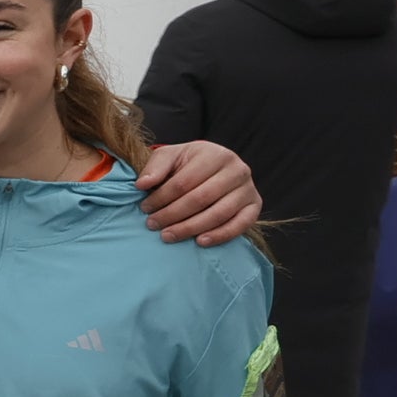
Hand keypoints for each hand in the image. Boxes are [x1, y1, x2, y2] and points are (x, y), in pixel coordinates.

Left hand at [134, 137, 259, 245]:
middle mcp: (237, 169)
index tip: (145, 208)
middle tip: (152, 225)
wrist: (212, 169)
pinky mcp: (255, 206)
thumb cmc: (187, 164)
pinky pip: (241, 224)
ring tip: (168, 235)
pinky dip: (221, 235)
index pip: (184, 181)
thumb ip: (155, 167)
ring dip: (190, 228)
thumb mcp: (169, 157)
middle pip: (200, 198)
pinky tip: (200, 242)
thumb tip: (142, 185)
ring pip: (219, 213)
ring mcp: (248, 188)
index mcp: (215, 154)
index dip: (162, 197)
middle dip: (172, 214)